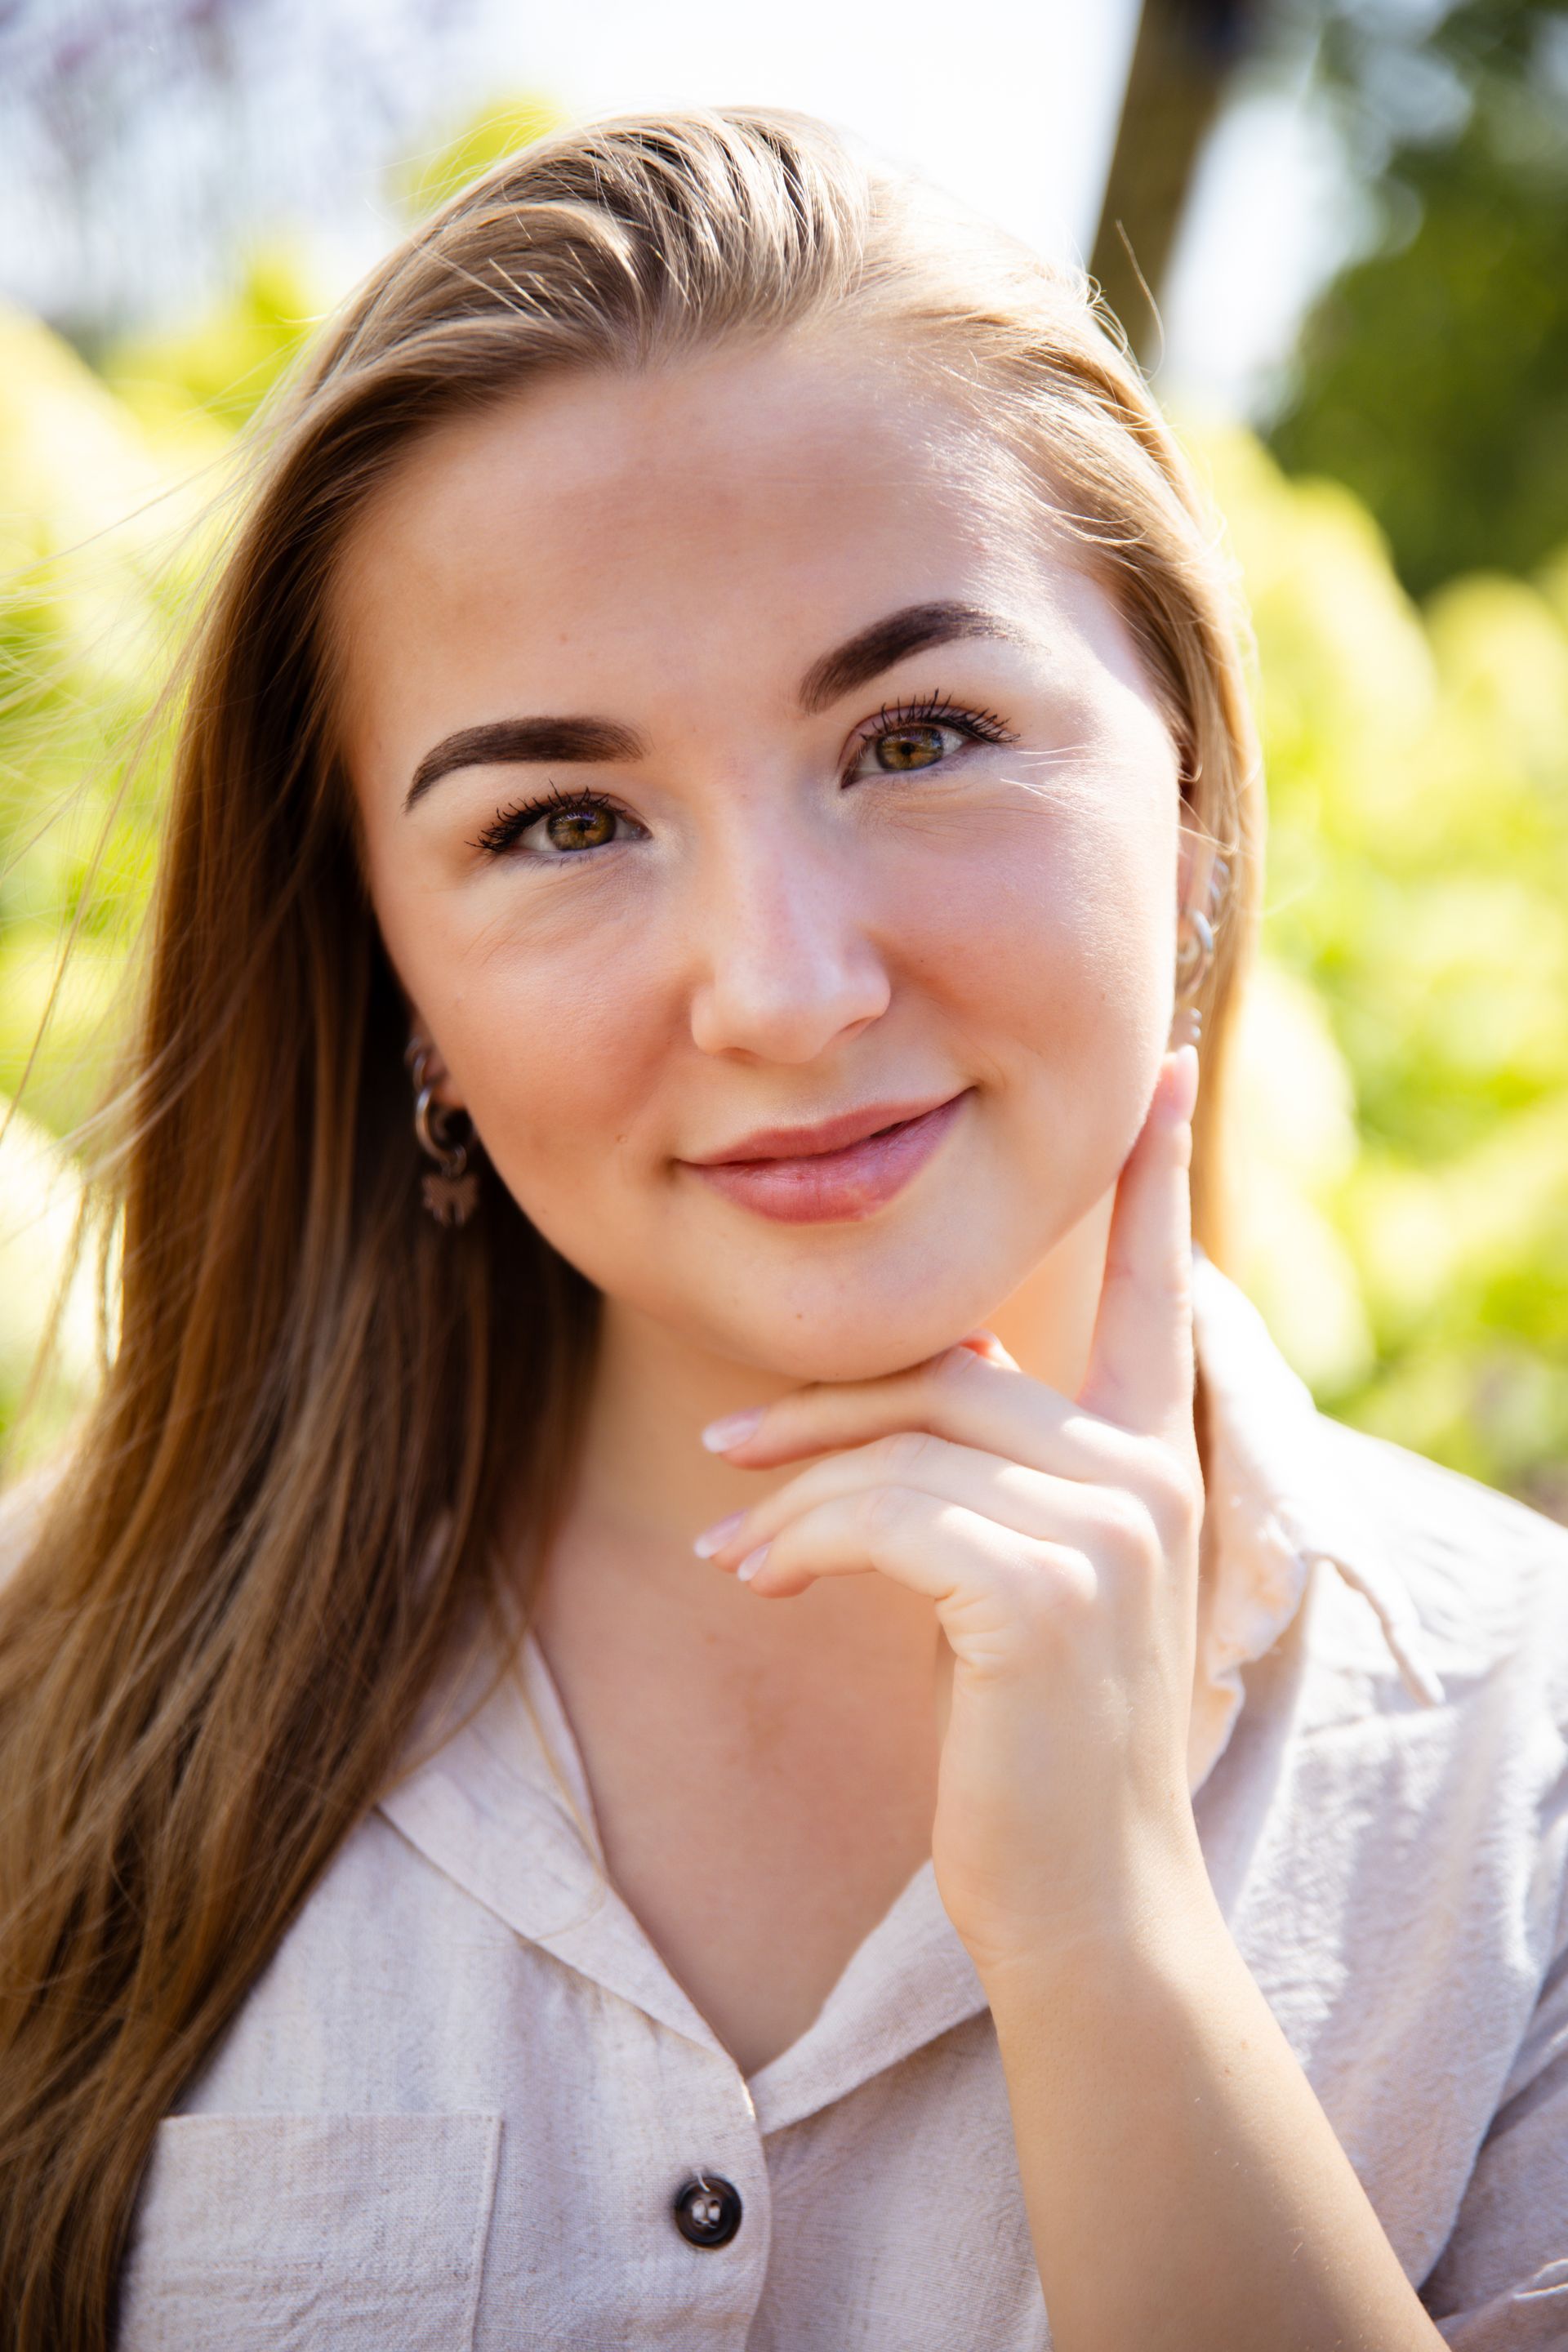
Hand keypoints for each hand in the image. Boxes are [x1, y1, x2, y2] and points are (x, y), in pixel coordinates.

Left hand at [694, 1046, 1209, 1981]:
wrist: (1079, 1898)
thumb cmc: (1033, 1740)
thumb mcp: (1022, 1580)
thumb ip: (995, 1470)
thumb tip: (933, 1376)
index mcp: (1160, 1460)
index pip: (1158, 1290)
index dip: (1153, 1176)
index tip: (1157, 1070)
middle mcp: (1150, 1475)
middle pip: (950, 1372)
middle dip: (821, 1410)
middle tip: (722, 1450)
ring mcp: (1108, 1528)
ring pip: (902, 1447)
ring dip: (790, 1494)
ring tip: (728, 1544)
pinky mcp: (1043, 1590)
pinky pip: (881, 1516)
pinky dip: (796, 1538)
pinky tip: (753, 1575)